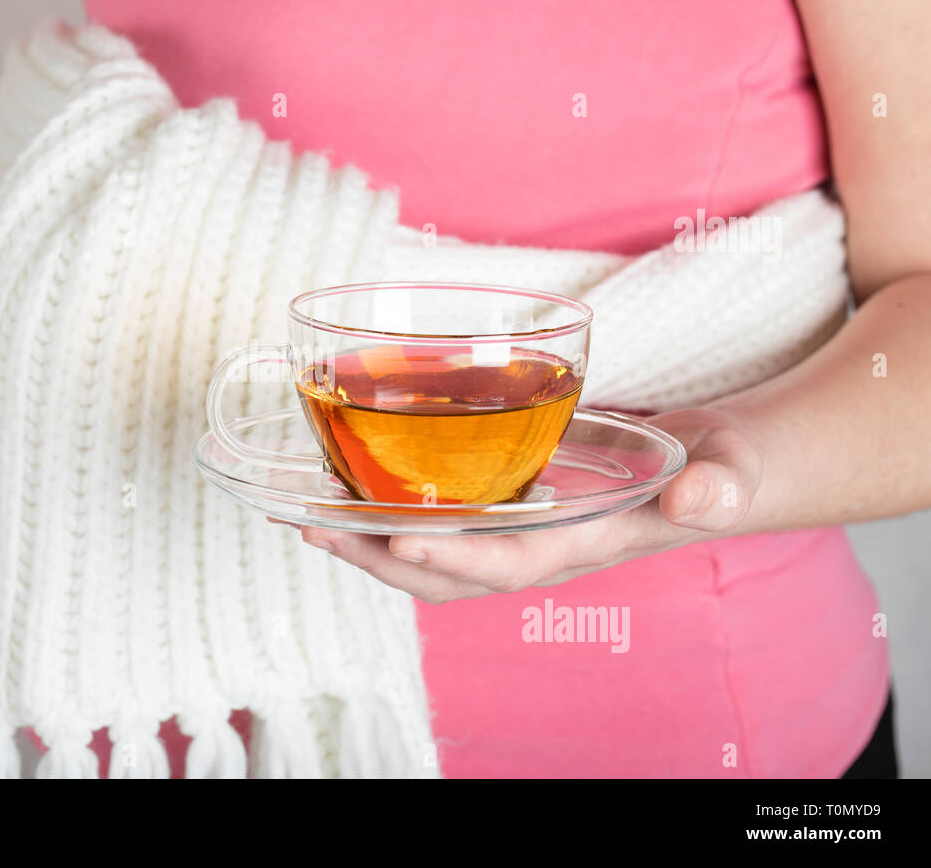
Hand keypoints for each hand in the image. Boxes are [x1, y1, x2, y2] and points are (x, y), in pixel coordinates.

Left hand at [293, 406, 763, 602]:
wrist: (709, 466)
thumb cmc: (721, 468)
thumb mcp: (731, 469)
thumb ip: (722, 486)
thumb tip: (701, 500)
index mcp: (585, 546)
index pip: (512, 563)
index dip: (457, 558)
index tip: (400, 537)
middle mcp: (541, 548)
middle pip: (449, 574)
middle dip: (381, 559)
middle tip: (316, 528)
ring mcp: (522, 531)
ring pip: (435, 554)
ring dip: (371, 541)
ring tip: (310, 516)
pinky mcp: (512, 505)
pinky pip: (443, 521)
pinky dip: (393, 512)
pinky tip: (352, 487)